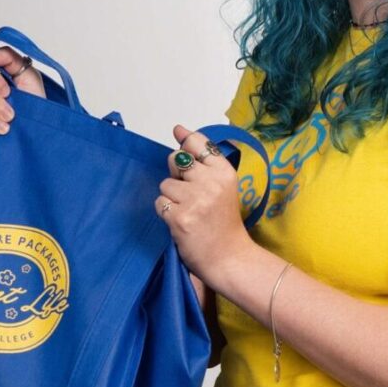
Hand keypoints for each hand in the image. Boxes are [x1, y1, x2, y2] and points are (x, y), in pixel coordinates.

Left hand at [156, 125, 249, 285]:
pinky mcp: (179, 217)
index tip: (179, 138)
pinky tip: (180, 221)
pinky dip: (165, 212)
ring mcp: (195, 200)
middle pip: (175, 160)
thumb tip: (178, 129)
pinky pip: (159, 203)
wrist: (229, 257)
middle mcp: (211, 182)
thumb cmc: (223, 222)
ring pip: (164, 184)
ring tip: (187, 211)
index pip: (198, 143)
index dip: (185, 142)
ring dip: (170, 197)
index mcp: (224, 172)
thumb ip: (202, 161)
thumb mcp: (222, 186)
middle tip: (191, 195)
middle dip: (177, 176)